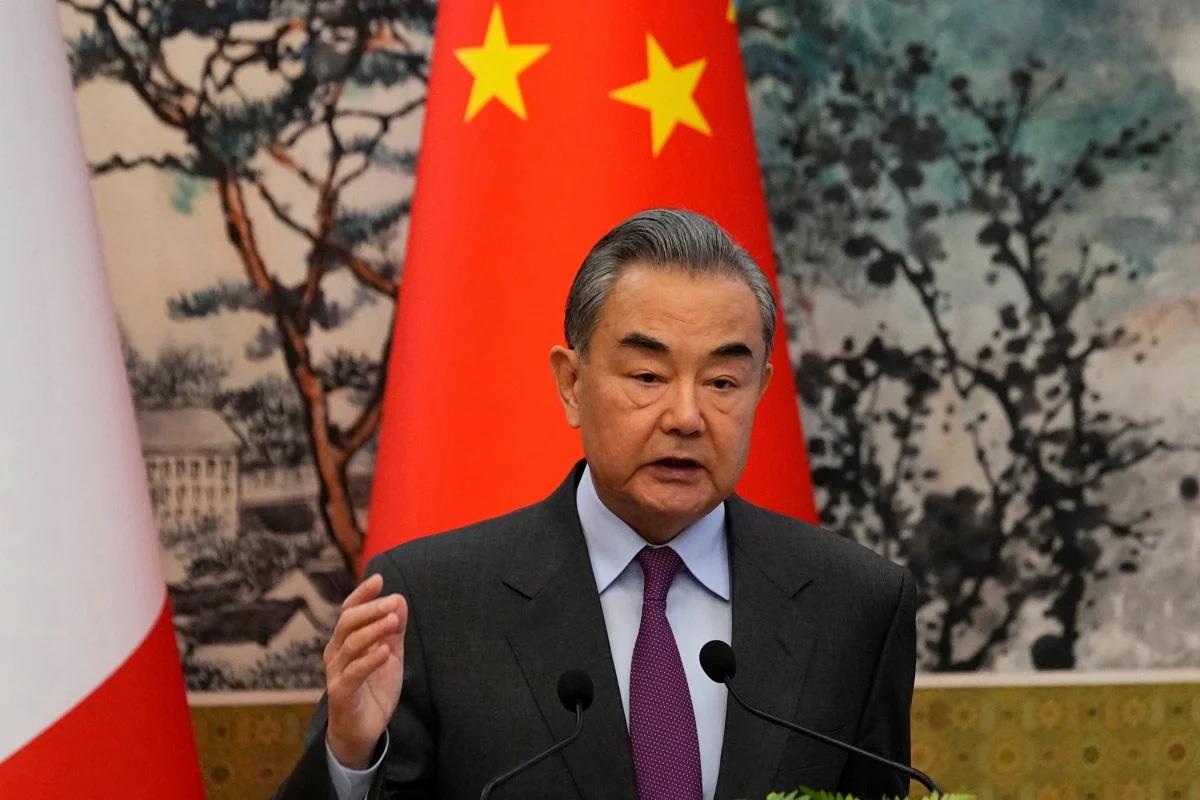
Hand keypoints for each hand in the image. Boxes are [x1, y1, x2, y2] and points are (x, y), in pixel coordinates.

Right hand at [324, 572, 406, 769]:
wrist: (363, 729)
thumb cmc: (374, 687)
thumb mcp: (390, 654)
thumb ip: (394, 630)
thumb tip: (399, 599)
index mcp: (345, 640)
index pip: (350, 610)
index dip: (362, 594)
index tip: (379, 578)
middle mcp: (336, 652)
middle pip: (348, 622)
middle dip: (371, 609)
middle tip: (393, 602)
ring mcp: (336, 673)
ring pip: (351, 644)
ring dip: (373, 630)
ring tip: (394, 622)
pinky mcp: (341, 693)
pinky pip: (353, 673)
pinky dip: (370, 660)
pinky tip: (385, 652)